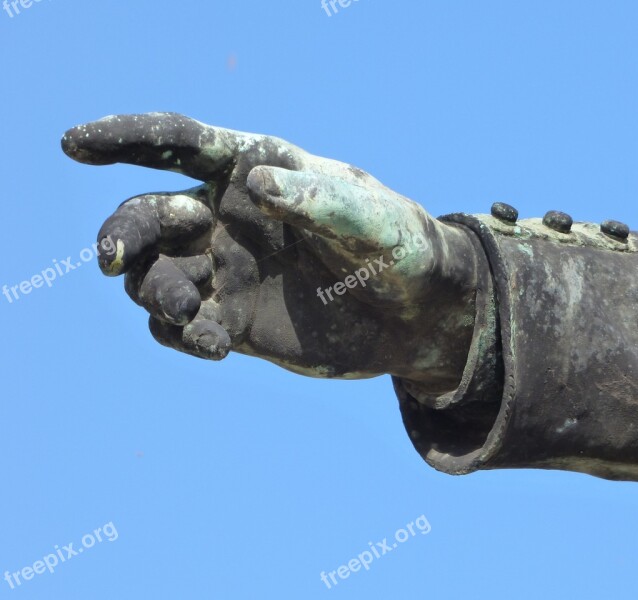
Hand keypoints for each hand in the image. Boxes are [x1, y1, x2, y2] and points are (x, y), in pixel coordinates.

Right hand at [62, 113, 478, 389]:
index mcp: (253, 173)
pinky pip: (181, 325)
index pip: (178, 144)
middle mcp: (228, 219)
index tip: (74, 145)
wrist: (415, 315)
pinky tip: (214, 344)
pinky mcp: (234, 319)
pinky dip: (181, 334)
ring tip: (189, 316)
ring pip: (153, 276)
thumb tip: (255, 183)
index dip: (123, 139)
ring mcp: (228, 271)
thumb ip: (318, 198)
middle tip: (112, 262)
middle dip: (122, 235)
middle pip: (148, 217)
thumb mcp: (369, 218)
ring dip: (153, 293)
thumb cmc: (399, 247)